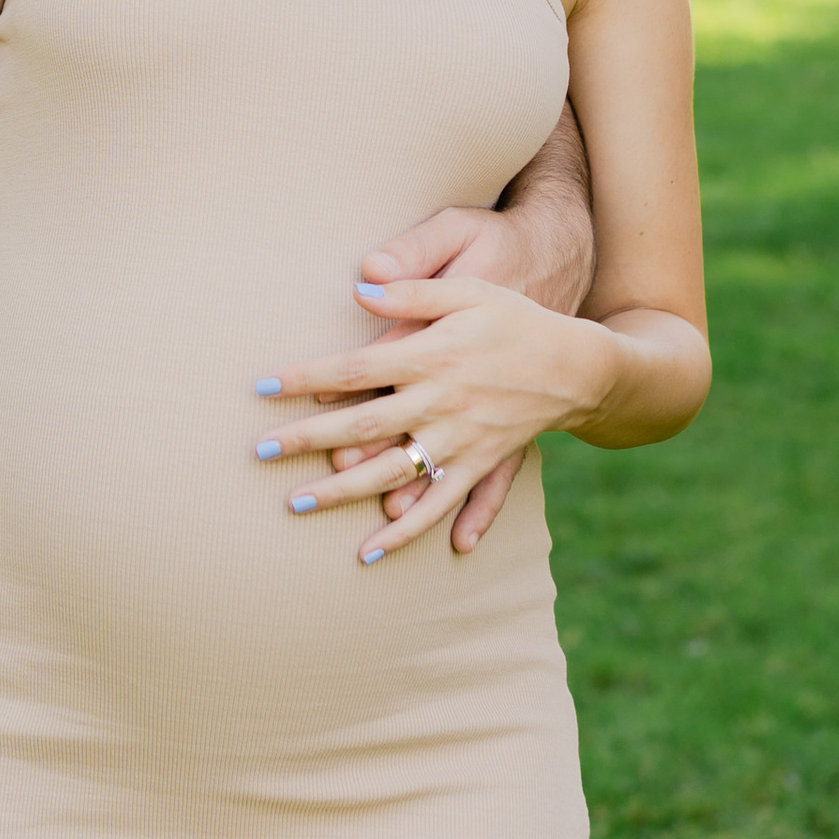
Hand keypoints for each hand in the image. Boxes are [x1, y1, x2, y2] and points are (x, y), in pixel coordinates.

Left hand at [253, 274, 615, 563]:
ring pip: (393, 473)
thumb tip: (359, 286)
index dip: (307, 378)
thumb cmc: (515, 318)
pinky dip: (407, 532)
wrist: (578, 365)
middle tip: (260, 452)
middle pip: (363, 426)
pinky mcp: (480, 465)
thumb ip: (413, 288)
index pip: (355, 369)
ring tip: (296, 504)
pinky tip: (370, 551)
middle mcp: (443, 402)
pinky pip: (439, 504)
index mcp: (433, 355)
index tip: (264, 386)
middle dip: (308, 440)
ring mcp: (462, 441)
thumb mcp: (469, 288)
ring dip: (343, 492)